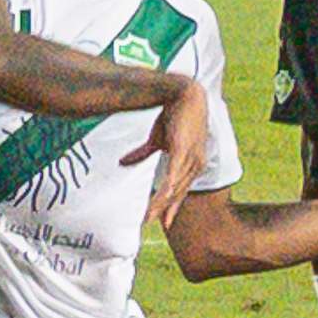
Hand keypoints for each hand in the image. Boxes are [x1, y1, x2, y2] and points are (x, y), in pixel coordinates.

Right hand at [126, 80, 212, 230]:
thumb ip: (142, 153)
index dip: (172, 206)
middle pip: (177, 192)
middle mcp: (195, 164)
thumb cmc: (174, 117)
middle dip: (164, 209)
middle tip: (150, 222)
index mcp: (191, 164)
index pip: (181, 190)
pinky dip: (168, 187)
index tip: (164, 223)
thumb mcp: (156, 139)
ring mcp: (191, 158)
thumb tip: (122, 163)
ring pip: (175, 187)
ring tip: (149, 217)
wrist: (182, 95)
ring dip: (161, 203)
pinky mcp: (183, 149)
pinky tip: (162, 199)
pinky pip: (175, 173)